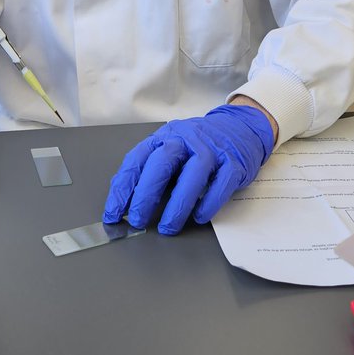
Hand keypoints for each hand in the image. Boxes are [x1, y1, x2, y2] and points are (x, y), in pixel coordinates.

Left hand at [102, 104, 273, 234]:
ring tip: (168, 227)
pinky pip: (221, 183)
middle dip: (146, 194)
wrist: (240, 127)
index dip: (123, 188)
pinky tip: (199, 217)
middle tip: (138, 220)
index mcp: (164, 136)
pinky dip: (209, 202)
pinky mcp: (234, 161)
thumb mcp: (172, 150)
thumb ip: (152, 171)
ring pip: (192, 174)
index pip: (137, 160)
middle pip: (162, 164)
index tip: (113, 213)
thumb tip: (127, 202)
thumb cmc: (199, 145)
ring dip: (178, 204)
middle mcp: (186, 139)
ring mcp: (211, 149)